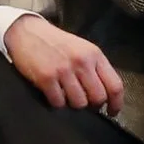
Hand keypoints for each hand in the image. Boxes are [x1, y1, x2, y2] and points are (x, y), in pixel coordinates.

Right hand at [4, 14, 122, 112]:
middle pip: (98, 97)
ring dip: (73, 104)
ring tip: (67, 94)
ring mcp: (63, 70)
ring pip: (79, 103)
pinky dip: (57, 102)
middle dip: (93, 105)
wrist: (28, 32)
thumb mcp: (83, 49)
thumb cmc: (57, 43)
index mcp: (95, 55)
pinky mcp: (46, 78)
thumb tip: (106, 95)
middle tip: (85, 102)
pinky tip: (54, 93)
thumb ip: (96, 69)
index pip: (115, 85)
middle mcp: (82, 62)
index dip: (116, 104)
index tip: (112, 111)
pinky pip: (58, 102)